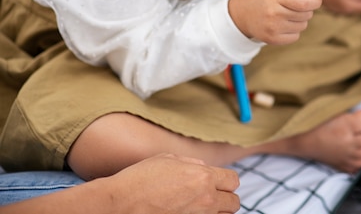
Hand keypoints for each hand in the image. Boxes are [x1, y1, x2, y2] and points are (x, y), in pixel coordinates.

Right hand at [99, 153, 239, 213]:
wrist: (119, 204)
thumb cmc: (140, 179)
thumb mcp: (168, 159)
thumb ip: (193, 163)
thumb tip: (204, 168)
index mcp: (203, 176)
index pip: (233, 180)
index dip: (226, 181)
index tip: (218, 182)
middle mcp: (206, 198)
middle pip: (234, 202)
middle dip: (225, 198)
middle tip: (210, 196)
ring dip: (217, 211)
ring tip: (200, 206)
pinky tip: (189, 213)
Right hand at [228, 0, 322, 44]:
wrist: (242, 15)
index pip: (305, 3)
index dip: (316, 1)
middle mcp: (274, 13)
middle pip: (306, 14)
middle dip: (306, 9)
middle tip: (295, 5)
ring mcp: (273, 28)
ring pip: (303, 25)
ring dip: (300, 20)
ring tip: (286, 14)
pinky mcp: (273, 40)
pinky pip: (296, 36)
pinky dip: (293, 30)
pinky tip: (282, 24)